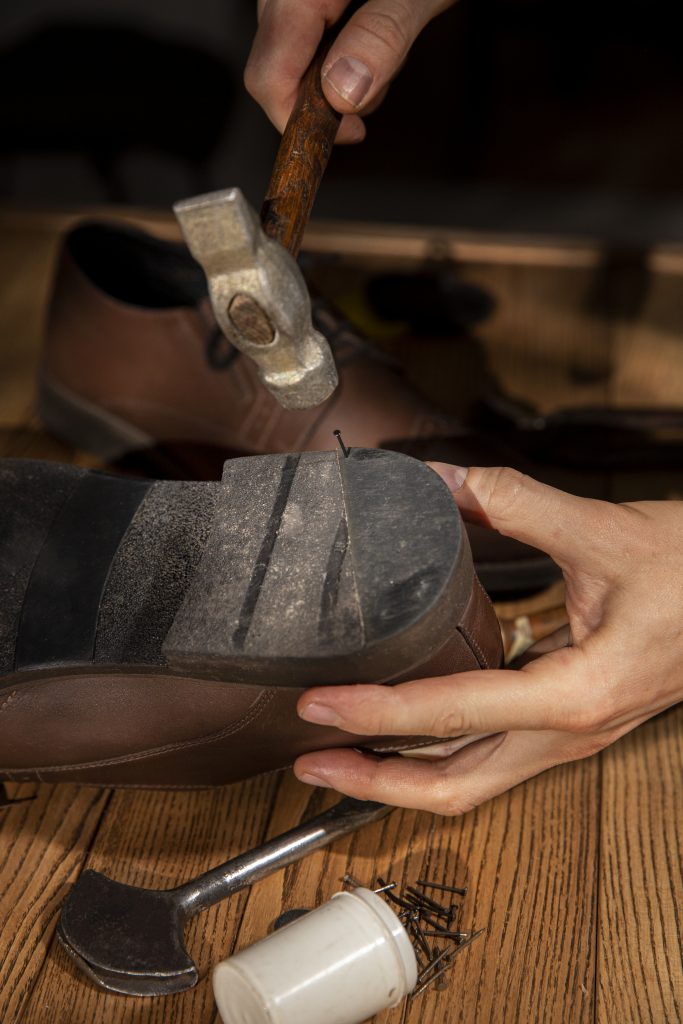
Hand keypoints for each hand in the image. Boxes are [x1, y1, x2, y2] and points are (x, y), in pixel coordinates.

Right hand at [245, 0, 455, 142]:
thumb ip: (383, 36)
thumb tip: (343, 94)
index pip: (269, 74)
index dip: (298, 120)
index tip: (345, 135)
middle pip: (274, 64)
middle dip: (325, 94)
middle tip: (384, 78)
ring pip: (292, 49)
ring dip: (337, 69)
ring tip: (391, 41)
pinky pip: (307, 25)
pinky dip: (339, 43)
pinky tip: (374, 28)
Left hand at [293, 464, 682, 812]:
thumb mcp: (605, 532)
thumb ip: (517, 504)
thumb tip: (443, 483)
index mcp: (575, 694)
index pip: (451, 713)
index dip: (374, 712)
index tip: (318, 706)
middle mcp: (569, 729)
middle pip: (454, 785)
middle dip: (374, 782)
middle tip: (308, 761)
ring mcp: (572, 732)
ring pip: (473, 779)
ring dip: (402, 773)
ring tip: (340, 752)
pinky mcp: (571, 718)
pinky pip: (492, 753)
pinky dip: (438, 749)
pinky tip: (406, 722)